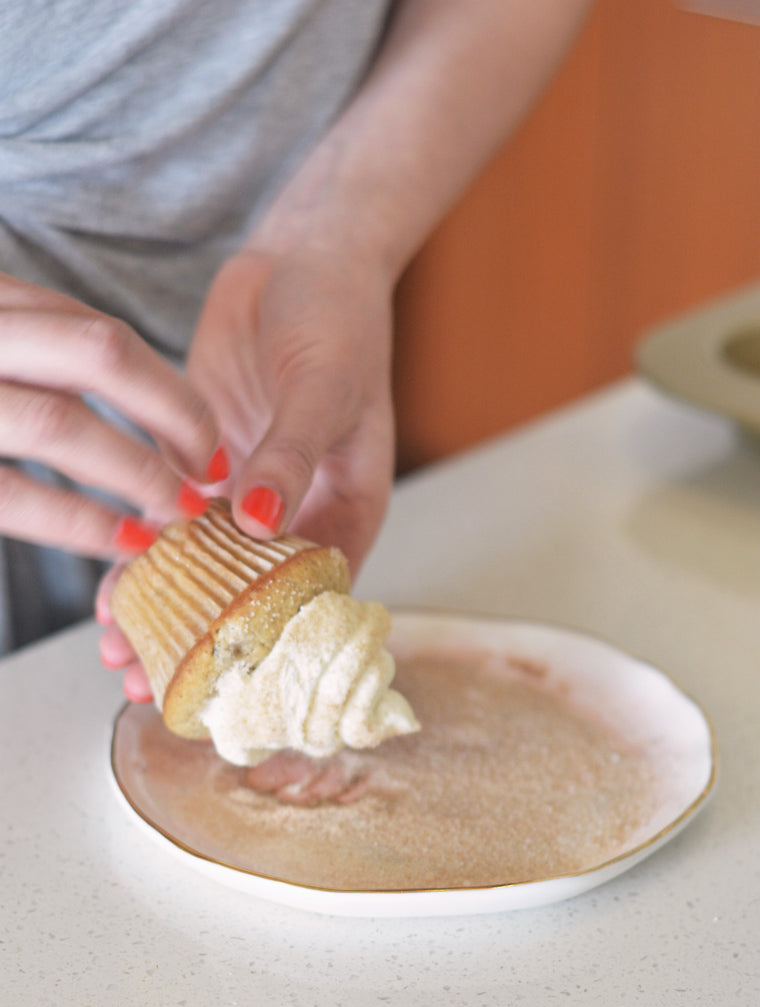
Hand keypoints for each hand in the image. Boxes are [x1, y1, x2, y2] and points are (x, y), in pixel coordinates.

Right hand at [0, 273, 219, 554]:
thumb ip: (31, 356)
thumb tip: (106, 395)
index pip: (98, 336)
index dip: (168, 391)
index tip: (209, 443)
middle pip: (99, 354)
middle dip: (173, 416)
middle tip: (213, 472)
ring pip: (59, 424)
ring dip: (136, 473)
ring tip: (181, 512)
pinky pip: (12, 494)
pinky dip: (77, 522)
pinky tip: (125, 543)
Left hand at [100, 241, 394, 728]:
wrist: (303, 261)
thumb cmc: (339, 321)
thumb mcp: (326, 388)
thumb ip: (293, 456)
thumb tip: (263, 523)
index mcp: (348, 505)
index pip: (311, 592)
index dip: (267, 641)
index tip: (225, 678)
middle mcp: (300, 510)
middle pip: (251, 594)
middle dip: (203, 637)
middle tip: (151, 678)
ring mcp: (251, 490)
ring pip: (208, 566)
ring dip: (167, 604)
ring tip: (117, 646)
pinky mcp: (208, 463)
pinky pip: (176, 519)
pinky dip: (148, 551)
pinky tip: (114, 585)